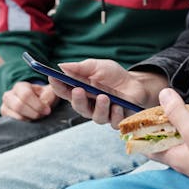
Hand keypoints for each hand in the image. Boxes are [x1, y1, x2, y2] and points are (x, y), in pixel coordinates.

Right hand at [0, 82, 56, 120]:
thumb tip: (46, 103)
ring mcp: (4, 106)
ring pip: (16, 116)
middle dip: (34, 113)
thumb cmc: (43, 97)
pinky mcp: (4, 116)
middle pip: (19, 106)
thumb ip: (50, 95)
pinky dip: (24, 125)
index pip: (26, 95)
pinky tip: (30, 121)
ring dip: (30, 120)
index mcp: (20, 86)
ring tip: (37, 118)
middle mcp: (9, 95)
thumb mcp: (49, 93)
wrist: (37, 104)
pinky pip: (13, 123)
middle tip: (42, 115)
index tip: (47, 110)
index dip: (38, 105)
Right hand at [48, 59, 165, 126]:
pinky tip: (118, 105)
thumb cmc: (113, 75)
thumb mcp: (97, 66)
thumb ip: (81, 68)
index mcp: (81, 92)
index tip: (53, 78)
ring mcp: (103, 113)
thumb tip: (62, 65)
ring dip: (99, 107)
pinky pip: (114, 122)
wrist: (136, 83)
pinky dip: (116, 114)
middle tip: (78, 90)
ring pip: (96, 117)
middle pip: (79, 107)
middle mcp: (89, 105)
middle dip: (77, 99)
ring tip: (104, 97)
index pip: (65, 91)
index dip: (57, 86)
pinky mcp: (117, 119)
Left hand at [150, 89, 188, 185]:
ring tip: (180, 109)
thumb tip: (163, 94)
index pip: (150, 148)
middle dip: (163, 125)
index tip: (136, 122)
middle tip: (161, 108)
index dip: (141, 135)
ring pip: (184, 138)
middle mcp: (184, 158)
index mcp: (174, 157)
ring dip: (182, 124)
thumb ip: (178, 113)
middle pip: (168, 140)